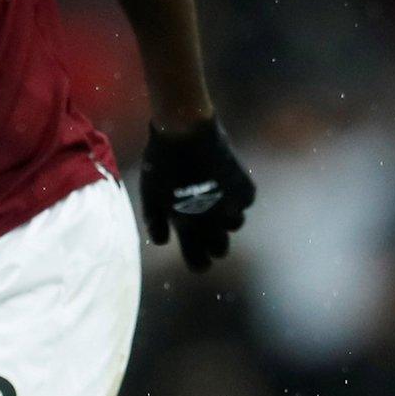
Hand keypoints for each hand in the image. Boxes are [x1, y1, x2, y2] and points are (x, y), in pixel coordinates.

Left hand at [140, 117, 253, 271]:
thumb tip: (163, 242)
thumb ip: (156, 222)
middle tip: (206, 230)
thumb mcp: (149, 195)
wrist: (185, 132)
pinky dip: (235, 197)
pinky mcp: (245, 188)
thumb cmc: (161, 163)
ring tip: (211, 198)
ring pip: (235, 224)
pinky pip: (243, 202)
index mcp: (187, 225)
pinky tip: (223, 182)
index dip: (198, 263)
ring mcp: (232, 205)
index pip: (199, 261)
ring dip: (225, 217)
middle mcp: (213, 221)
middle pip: (221, 248)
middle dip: (214, 243)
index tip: (199, 261)